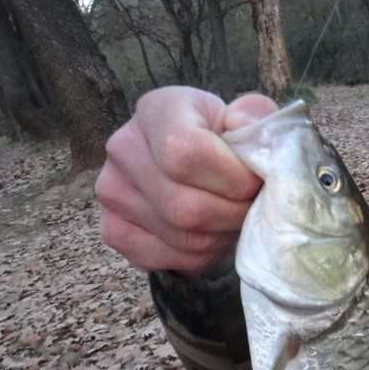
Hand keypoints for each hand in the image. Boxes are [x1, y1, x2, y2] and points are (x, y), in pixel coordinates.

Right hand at [96, 86, 277, 272]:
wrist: (194, 169)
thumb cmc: (223, 143)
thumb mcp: (246, 121)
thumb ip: (256, 117)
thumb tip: (247, 126)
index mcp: (157, 110)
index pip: (185, 153)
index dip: (232, 178)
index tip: (256, 182)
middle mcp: (123, 148)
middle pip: (185, 206)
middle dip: (233, 214)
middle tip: (250, 208)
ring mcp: (111, 192)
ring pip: (182, 238)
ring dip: (221, 237)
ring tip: (233, 219)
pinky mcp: (113, 230)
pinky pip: (168, 259)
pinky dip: (200, 257)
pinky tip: (211, 235)